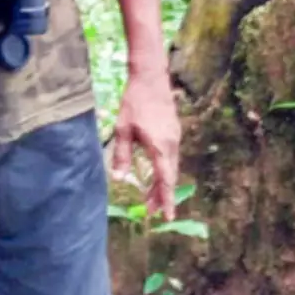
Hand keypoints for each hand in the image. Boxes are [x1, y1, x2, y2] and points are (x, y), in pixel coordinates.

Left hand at [110, 71, 181, 219]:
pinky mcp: (173, 130)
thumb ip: (122, 155)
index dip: (165, 200)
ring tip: (150, 195)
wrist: (151, 77)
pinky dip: (164, 168)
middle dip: (160, 195)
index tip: (167, 217)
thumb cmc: (134, 102)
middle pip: (169, 176)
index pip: (165, 181)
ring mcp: (175, 137)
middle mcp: (172, 145)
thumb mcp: (122, 129)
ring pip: (171, 166)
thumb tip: (119, 179)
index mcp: (160, 147)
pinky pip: (171, 156)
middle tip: (149, 209)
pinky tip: (155, 171)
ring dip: (161, 182)